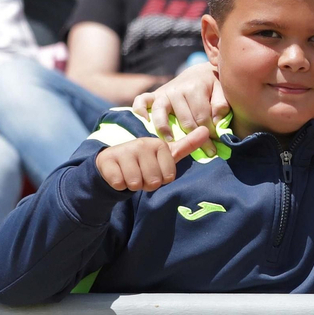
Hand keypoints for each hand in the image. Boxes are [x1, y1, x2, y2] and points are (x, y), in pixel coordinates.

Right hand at [93, 129, 215, 190]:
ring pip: (135, 183)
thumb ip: (187, 144)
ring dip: (133, 184)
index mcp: (159, 144)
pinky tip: (118, 174)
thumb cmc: (146, 160)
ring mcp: (123, 151)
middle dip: (147, 184)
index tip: (155, 170)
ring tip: (130, 173)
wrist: (113, 161)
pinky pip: (119, 183)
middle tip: (141, 173)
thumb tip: (206, 130)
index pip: (168, 177)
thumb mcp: (167, 153)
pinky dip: (119, 184)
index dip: (161, 180)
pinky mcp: (107, 160)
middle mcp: (142, 144)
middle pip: (153, 182)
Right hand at [135, 62, 226, 141]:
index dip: (210, 134)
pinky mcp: (154, 95)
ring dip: (164, 128)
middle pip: (185, 120)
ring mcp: (163, 93)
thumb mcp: (222, 90)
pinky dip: (139, 109)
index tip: (216, 146)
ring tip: (171, 142)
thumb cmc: (214, 86)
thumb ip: (221, 104)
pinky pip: (141, 101)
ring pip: (161, 113)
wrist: (199, 73)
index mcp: (194, 88)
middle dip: (195, 139)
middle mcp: (176, 90)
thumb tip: (216, 121)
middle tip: (205, 152)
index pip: (202, 118)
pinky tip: (144, 121)